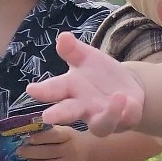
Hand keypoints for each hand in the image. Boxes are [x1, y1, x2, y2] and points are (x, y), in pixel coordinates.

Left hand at [20, 125, 86, 160]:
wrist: (87, 151)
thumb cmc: (69, 137)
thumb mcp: (63, 129)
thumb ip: (48, 130)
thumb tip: (27, 132)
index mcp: (69, 135)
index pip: (53, 136)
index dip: (39, 138)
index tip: (28, 139)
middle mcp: (71, 150)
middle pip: (48, 152)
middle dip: (30, 152)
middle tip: (20, 151)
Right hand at [25, 33, 144, 134]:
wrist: (126, 87)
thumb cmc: (98, 74)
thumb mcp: (87, 58)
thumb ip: (74, 50)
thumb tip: (63, 36)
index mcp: (70, 89)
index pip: (53, 90)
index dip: (42, 91)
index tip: (32, 89)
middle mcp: (82, 107)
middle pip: (68, 113)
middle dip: (58, 115)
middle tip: (48, 117)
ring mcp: (101, 117)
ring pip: (100, 124)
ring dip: (108, 114)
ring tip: (118, 96)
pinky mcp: (122, 121)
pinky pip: (125, 120)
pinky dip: (127, 111)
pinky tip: (129, 101)